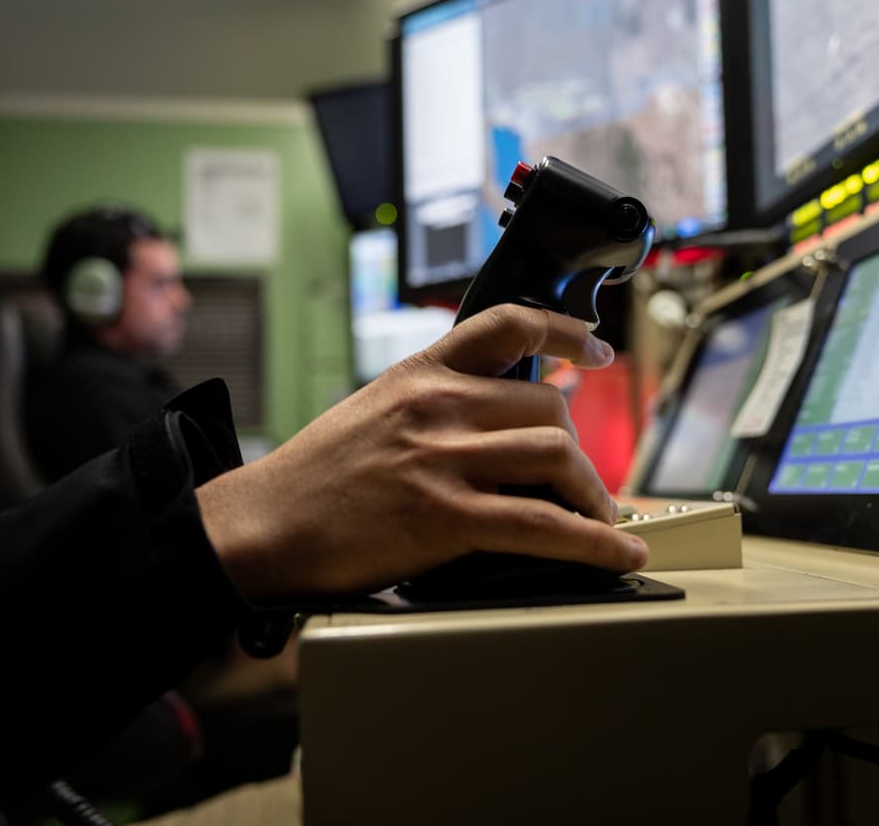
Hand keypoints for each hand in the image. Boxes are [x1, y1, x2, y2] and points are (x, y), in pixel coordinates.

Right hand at [196, 304, 647, 598]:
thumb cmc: (314, 477)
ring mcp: (441, 458)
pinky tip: (617, 554)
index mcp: (420, 373)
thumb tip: (496, 418)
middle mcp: (437, 404)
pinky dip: (593, 542)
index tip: (595, 349)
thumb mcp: (374, 410)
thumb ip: (434, 403)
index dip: (564, 331)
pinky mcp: (444, 516)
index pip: (508, 325)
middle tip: (590, 486)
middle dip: (582, 453)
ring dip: (594, 496)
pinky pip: (542, 524)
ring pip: (556, 458)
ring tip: (601, 520)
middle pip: (548, 410)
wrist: (261, 526)